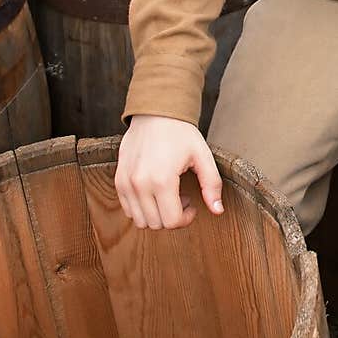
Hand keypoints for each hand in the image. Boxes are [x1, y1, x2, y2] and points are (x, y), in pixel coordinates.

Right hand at [115, 114, 223, 229]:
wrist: (155, 113)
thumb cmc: (180, 132)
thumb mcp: (202, 156)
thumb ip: (212, 184)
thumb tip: (218, 210)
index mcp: (162, 180)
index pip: (172, 221)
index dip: (186, 219)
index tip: (192, 204)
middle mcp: (140, 184)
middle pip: (156, 224)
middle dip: (173, 217)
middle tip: (183, 198)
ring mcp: (126, 183)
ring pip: (140, 221)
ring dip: (156, 215)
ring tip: (168, 196)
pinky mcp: (118, 180)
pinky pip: (128, 209)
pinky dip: (141, 209)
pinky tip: (154, 193)